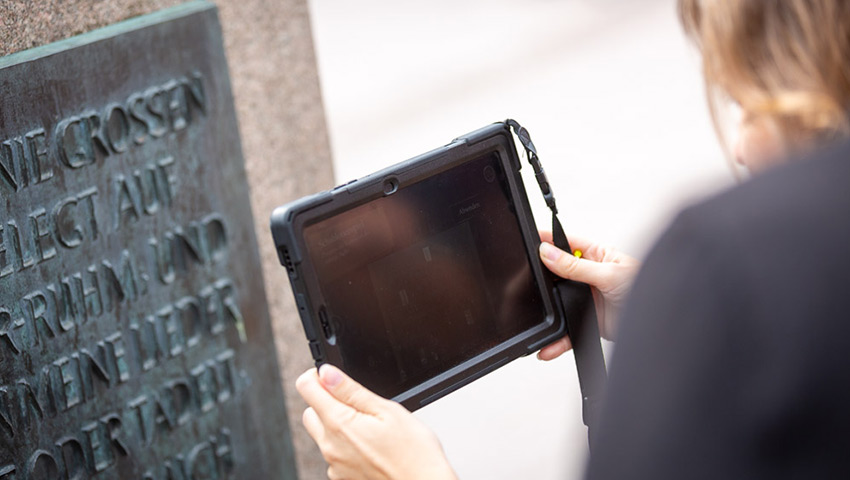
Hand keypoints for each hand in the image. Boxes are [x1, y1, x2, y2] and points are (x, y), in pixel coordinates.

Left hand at [296, 365, 457, 479]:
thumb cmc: (414, 453)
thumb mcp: (387, 410)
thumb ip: (351, 390)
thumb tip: (326, 373)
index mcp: (339, 423)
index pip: (306, 387)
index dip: (319, 375)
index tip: (334, 376)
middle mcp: (330, 446)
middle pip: (310, 411)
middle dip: (325, 400)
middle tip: (356, 401)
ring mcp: (334, 464)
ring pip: (321, 433)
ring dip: (335, 423)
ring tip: (368, 424)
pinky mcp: (341, 476)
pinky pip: (333, 452)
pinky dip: (344, 444)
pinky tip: (369, 443)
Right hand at [536, 231, 639, 359]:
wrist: (662, 325)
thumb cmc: (647, 289)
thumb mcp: (610, 274)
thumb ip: (577, 266)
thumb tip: (549, 253)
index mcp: (597, 255)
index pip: (566, 243)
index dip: (548, 241)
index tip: (529, 242)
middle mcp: (590, 275)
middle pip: (556, 273)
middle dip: (541, 280)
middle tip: (526, 284)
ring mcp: (587, 298)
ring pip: (559, 302)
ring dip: (548, 312)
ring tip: (536, 317)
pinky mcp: (588, 320)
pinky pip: (567, 329)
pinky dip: (557, 338)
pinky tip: (549, 343)